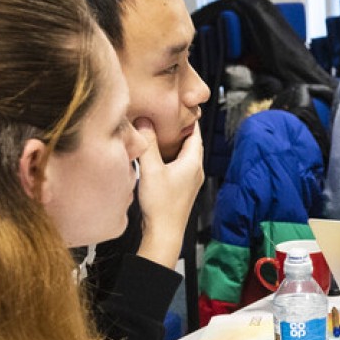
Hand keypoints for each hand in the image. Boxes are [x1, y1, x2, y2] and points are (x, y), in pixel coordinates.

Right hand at [134, 119, 203, 267]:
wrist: (164, 234)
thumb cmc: (161, 206)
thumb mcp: (151, 170)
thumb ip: (147, 144)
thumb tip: (144, 120)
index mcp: (193, 163)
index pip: (195, 133)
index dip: (189, 119)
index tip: (180, 105)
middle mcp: (195, 171)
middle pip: (190, 143)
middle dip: (179, 129)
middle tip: (166, 115)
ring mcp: (190, 181)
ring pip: (184, 155)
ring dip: (173, 143)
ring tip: (158, 131)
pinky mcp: (181, 188)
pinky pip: (178, 165)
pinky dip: (169, 156)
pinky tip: (155, 155)